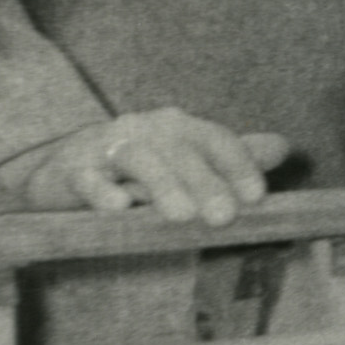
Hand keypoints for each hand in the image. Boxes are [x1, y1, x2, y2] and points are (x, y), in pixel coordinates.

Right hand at [7, 110, 292, 224]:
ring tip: (180, 216)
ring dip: (161, 185)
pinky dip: (100, 191)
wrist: (60, 169)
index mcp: (178, 127)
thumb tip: (284, 147)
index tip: (257, 197)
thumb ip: (230, 156)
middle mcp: (145, 129)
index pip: (215, 138)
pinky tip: (117, 208)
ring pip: (137, 158)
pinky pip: (85, 178)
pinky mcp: (70, 171)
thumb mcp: (184, 160)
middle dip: (205, 182)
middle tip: (223, 217)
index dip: (238, 164)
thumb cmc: (134, 169)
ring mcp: (105, 147)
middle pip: (180, 150)